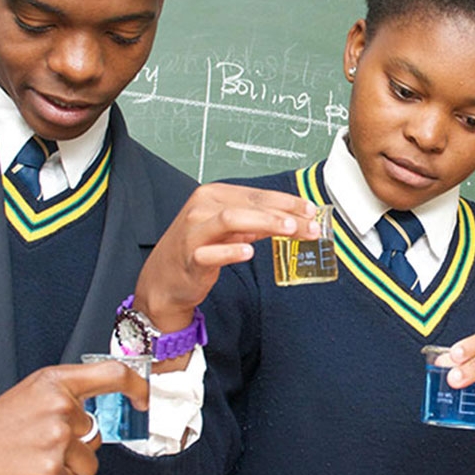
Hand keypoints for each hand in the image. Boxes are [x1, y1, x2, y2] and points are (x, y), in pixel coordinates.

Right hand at [0, 362, 147, 474]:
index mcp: (54, 382)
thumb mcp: (29, 397)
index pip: (114, 373)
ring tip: (30, 461)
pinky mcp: (49, 472)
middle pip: (97, 433)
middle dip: (75, 446)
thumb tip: (101, 413)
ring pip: (88, 463)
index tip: (143, 399)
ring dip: (66, 469)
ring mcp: (56, 439)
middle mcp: (59, 406)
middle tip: (37, 446)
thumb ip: (67, 398)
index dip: (137, 386)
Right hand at [134, 183, 319, 330]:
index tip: (310, 209)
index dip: (287, 201)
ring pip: (231, 219)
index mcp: (215, 196)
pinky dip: (231, 251)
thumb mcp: (231, 230)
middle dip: (284, 213)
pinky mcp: (190, 257)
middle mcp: (203, 208)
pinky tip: (249, 252)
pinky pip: (210, 252)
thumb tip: (295, 219)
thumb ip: (258, 222)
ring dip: (264, 222)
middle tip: (309, 223)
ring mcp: (194, 231)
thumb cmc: (199, 249)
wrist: (164, 279)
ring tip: (288, 230)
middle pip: (249, 205)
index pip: (257, 194)